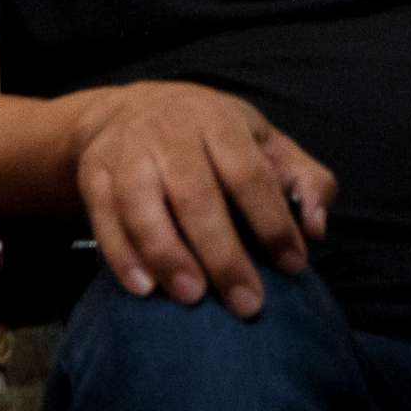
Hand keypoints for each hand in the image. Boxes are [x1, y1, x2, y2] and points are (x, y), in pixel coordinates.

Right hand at [67, 81, 336, 318]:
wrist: (131, 108)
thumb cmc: (213, 136)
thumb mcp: (264, 141)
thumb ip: (303, 180)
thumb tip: (317, 228)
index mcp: (220, 121)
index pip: (249, 174)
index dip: (273, 222)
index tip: (293, 265)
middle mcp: (171, 133)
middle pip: (196, 197)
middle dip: (223, 254)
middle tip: (246, 303)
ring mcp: (128, 152)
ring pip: (143, 207)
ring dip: (167, 256)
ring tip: (192, 297)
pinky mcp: (94, 174)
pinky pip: (104, 218)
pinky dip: (121, 256)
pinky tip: (143, 288)